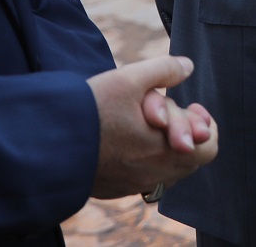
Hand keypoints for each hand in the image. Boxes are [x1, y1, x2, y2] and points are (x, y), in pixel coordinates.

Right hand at [88, 56, 219, 198]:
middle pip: (190, 157)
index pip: (208, 147)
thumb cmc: (91, 109)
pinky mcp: (115, 188)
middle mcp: (154, 173)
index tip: (187, 106)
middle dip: (183, 132)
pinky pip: (142, 177)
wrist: (47, 141)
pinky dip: (143, 160)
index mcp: (166, 149)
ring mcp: (134, 184)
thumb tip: (188, 67)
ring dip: (164, 147)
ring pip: (166, 168)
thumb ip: (165, 69)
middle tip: (165, 113)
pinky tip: (125, 141)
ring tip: (145, 124)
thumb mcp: (130, 78)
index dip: (202, 124)